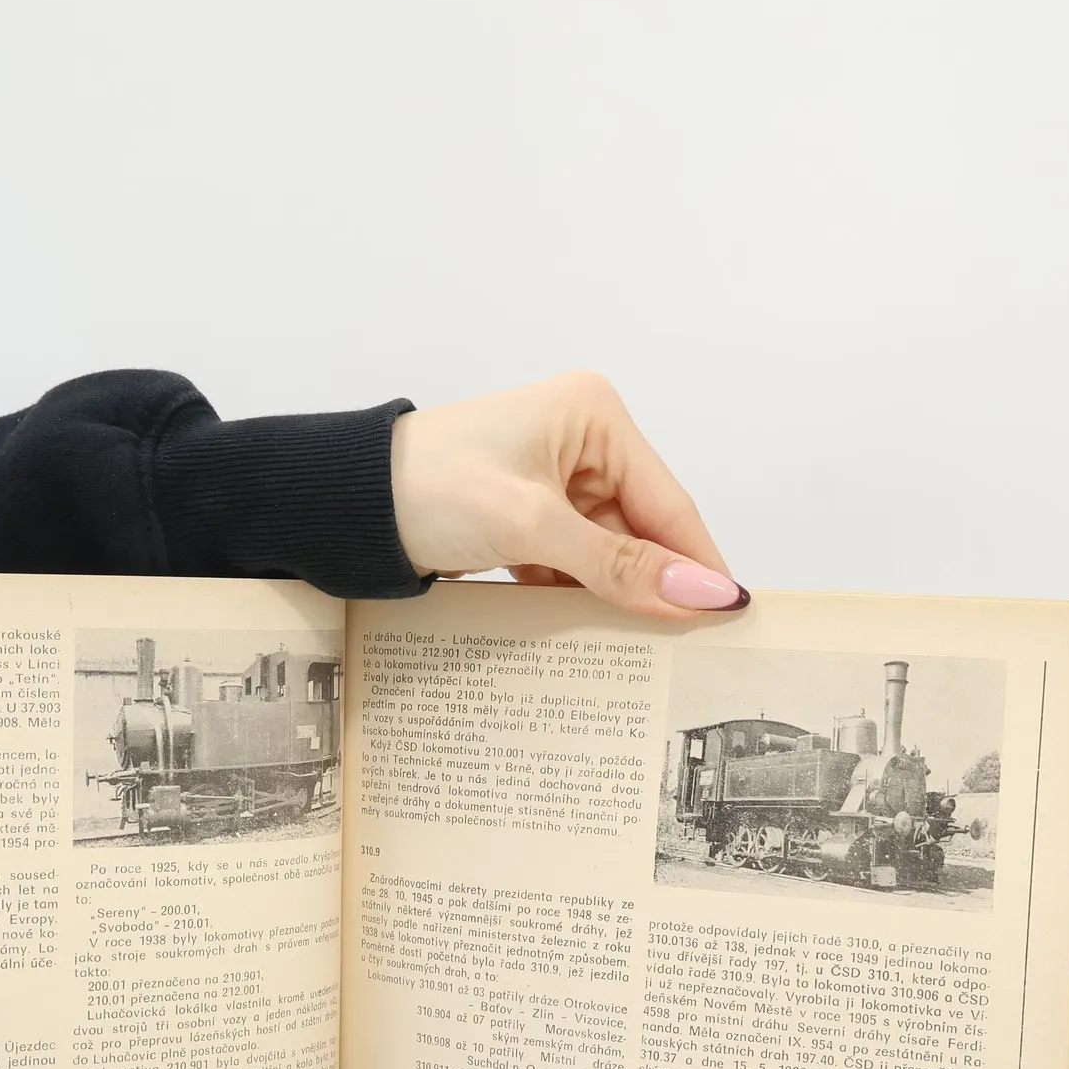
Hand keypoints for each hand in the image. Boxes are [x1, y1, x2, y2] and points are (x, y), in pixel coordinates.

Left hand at [390, 372, 744, 618]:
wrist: (342, 503)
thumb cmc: (429, 487)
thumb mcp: (531, 527)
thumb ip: (618, 563)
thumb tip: (700, 594)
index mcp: (594, 415)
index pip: (668, 501)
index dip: (696, 564)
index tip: (726, 620)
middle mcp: (581, 438)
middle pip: (640, 528)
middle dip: (649, 585)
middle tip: (678, 652)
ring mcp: (551, 476)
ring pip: (605, 550)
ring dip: (608, 595)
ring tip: (630, 650)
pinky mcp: (524, 511)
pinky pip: (569, 559)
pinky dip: (571, 594)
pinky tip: (578, 633)